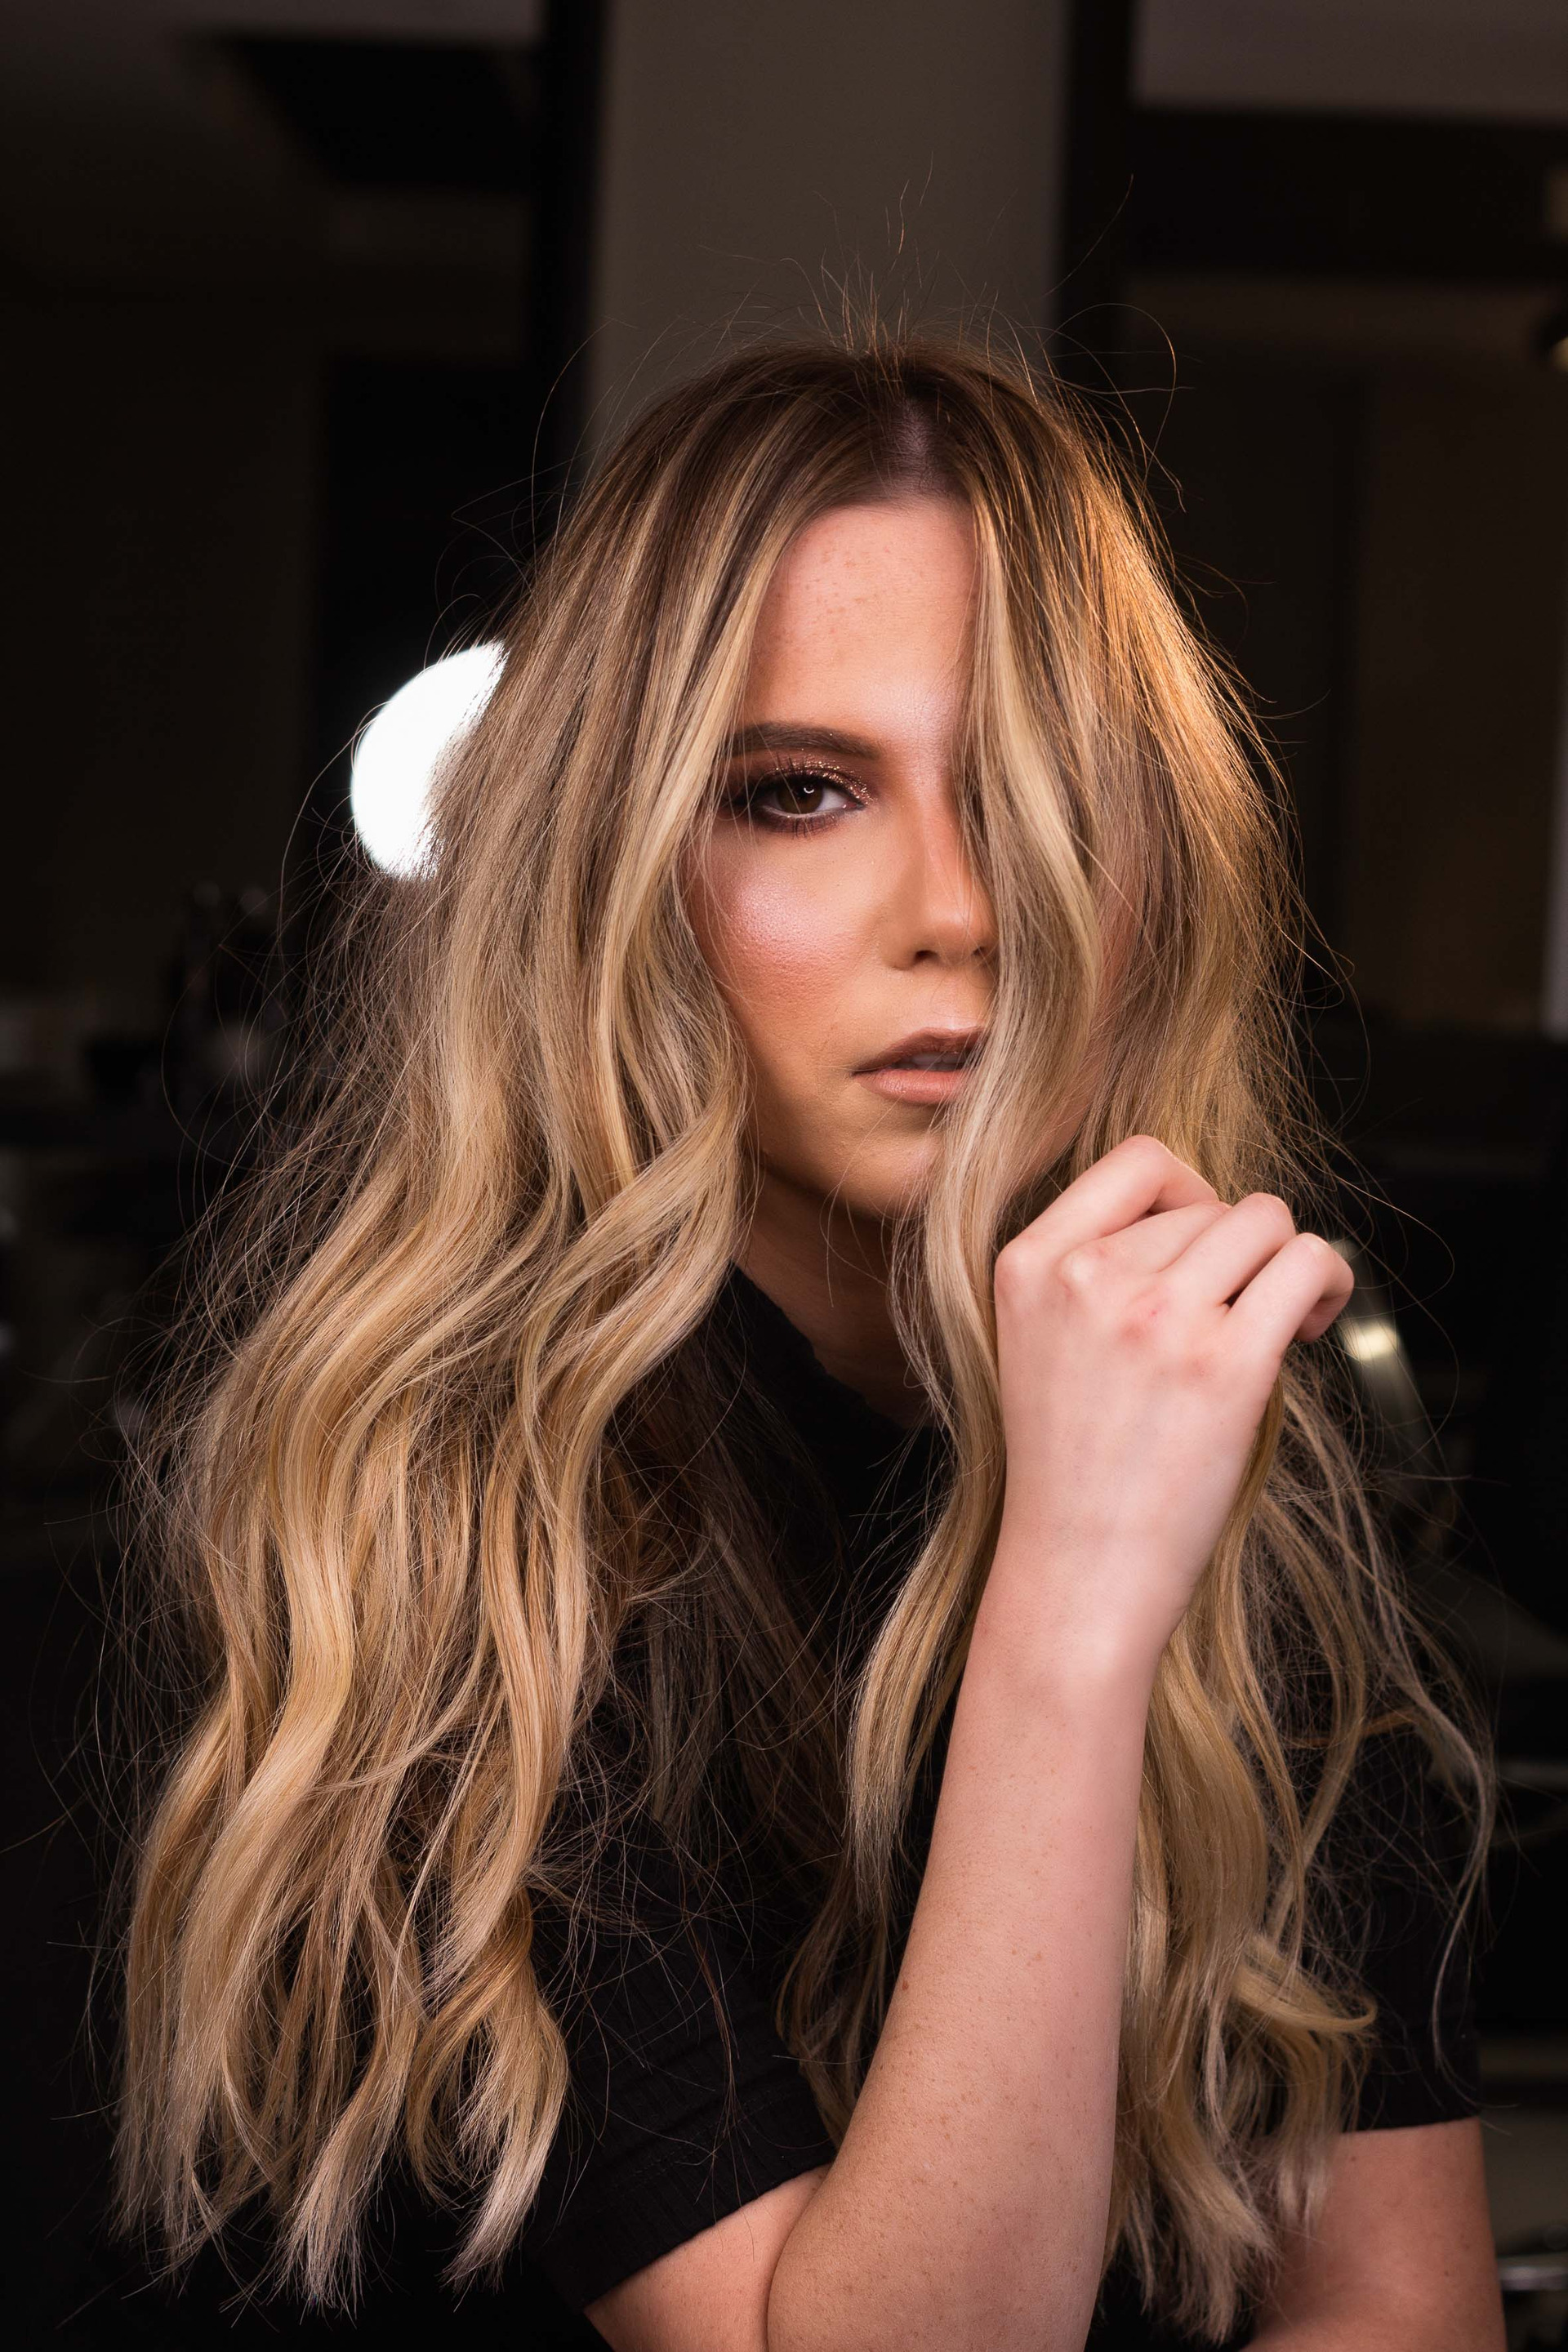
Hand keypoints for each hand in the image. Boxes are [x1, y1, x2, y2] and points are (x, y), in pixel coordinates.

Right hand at [988, 1134, 1352, 1663]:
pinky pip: (1307, 1264)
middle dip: (1241, 1252)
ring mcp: (1156, 1317)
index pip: (1137, 1162)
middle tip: (1245, 1311)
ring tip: (1288, 1314)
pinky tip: (1315, 1320)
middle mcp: (1087, 1278)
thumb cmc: (1070, 1469)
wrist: (1078, 1571)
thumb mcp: (1036, 1342)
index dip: (1190, 1190)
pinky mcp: (1225, 1363)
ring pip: (1266, 1222)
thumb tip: (1206, 1217)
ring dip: (1288, 1261)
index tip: (1204, 1242)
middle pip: (1211, 1203)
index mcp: (1028, 1264)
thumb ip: (1094, 1269)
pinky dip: (1328, 1281)